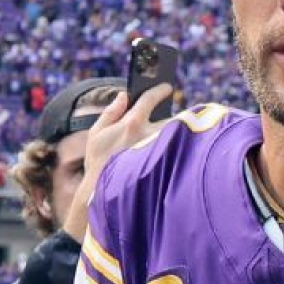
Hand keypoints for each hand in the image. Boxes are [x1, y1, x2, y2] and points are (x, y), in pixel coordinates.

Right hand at [61, 83, 172, 241]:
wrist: (104, 195)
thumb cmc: (98, 165)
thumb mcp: (95, 136)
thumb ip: (109, 113)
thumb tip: (123, 95)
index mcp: (132, 124)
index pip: (150, 99)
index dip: (159, 90)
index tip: (166, 87)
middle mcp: (150, 135)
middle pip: (174, 119)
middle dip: (181, 118)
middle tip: (187, 117)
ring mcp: (161, 151)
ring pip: (180, 137)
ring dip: (184, 136)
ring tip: (188, 139)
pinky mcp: (168, 167)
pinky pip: (181, 154)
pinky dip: (185, 152)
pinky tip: (187, 154)